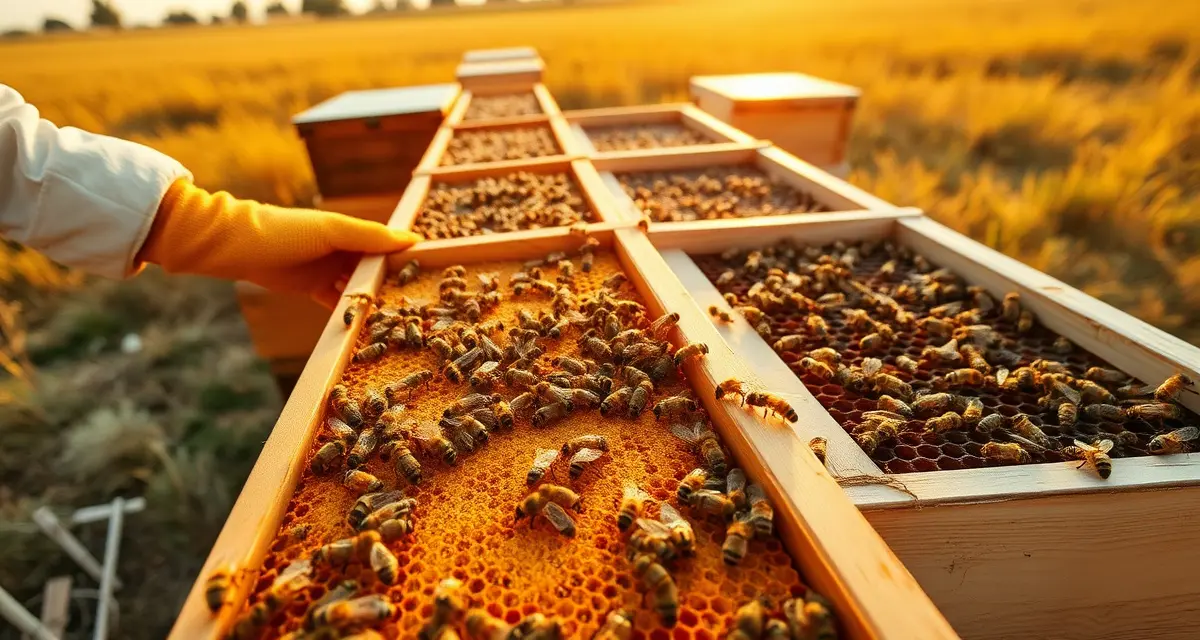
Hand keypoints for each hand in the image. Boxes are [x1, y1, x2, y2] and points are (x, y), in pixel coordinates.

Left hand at [139, 179, 420, 306]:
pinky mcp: (313, 289)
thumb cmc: (286, 230)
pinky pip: (338, 304)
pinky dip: (350, 315)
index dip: (407, 260)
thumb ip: (371, 236)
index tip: (431, 277)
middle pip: (377, 270)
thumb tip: (412, 239)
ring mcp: (329, 270)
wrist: (237, 246)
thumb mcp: (332, 230)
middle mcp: (344, 250)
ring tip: (393, 322)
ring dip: (372, 303)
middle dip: (393, 286)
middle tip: (416, 307)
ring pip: (360, 290)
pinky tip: (364, 329)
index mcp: (352, 231)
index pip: (388, 246)